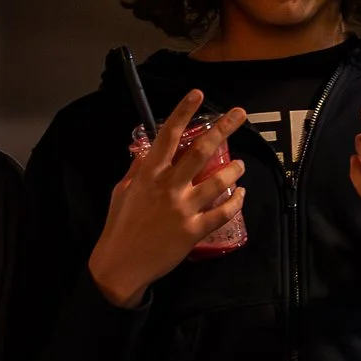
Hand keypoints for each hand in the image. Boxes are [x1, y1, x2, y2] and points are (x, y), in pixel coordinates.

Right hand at [87, 91, 249, 308]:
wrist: (120, 265)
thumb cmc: (118, 227)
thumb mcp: (121, 192)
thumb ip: (136, 171)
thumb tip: (146, 152)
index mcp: (147, 174)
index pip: (167, 135)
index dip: (183, 112)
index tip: (198, 94)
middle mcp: (168, 186)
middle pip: (201, 150)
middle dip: (224, 128)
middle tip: (241, 114)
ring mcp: (183, 208)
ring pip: (219, 180)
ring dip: (234, 169)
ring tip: (241, 165)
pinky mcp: (194, 230)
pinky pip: (223, 212)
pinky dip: (235, 201)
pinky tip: (240, 194)